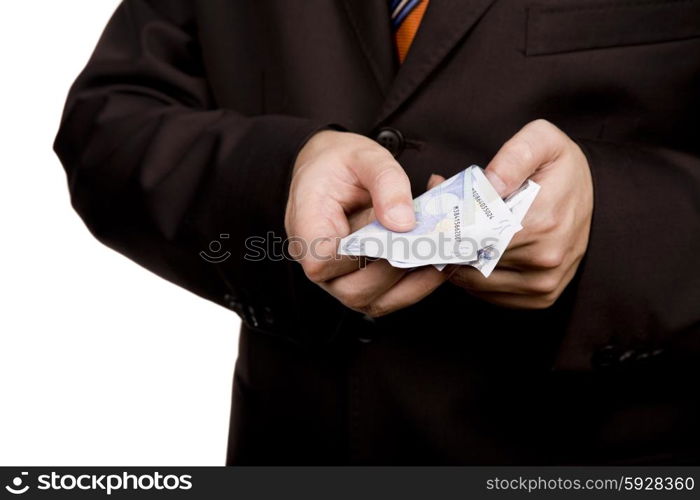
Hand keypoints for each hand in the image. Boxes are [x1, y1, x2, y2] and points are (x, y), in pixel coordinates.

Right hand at [285, 130, 448, 316]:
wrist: (333, 169)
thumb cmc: (340, 163)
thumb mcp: (365, 156)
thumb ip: (387, 183)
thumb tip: (404, 223)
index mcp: (306, 228)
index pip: (324, 262)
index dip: (363, 253)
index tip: (395, 229)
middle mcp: (318, 263)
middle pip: (354, 289)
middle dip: (398, 268)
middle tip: (431, 239)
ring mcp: (338, 279)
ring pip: (375, 301)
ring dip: (412, 280)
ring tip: (441, 250)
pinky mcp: (361, 284)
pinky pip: (389, 297)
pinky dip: (417, 283)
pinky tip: (437, 259)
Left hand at [447, 119, 592, 308]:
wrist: (596, 194)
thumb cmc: (561, 167)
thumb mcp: (541, 141)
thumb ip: (512, 157)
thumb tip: (489, 184)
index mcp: (541, 222)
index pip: (474, 236)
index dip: (449, 228)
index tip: (438, 216)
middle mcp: (544, 260)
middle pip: (473, 260)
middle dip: (449, 244)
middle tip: (438, 226)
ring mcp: (544, 284)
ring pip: (477, 282)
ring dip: (459, 264)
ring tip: (455, 239)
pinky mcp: (541, 297)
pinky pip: (492, 296)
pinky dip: (475, 279)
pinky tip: (474, 256)